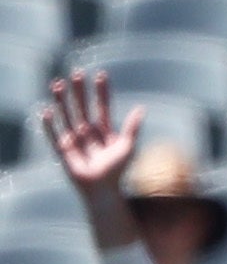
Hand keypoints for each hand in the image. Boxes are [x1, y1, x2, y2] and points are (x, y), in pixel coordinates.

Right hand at [41, 72, 139, 199]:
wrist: (103, 190)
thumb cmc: (118, 171)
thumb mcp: (127, 146)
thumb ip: (132, 127)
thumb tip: (141, 108)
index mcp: (104, 131)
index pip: (102, 106)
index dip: (101, 91)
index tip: (101, 75)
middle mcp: (88, 132)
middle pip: (82, 107)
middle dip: (80, 91)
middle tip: (77, 73)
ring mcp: (74, 139)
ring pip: (67, 115)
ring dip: (62, 100)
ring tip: (59, 84)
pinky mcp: (63, 150)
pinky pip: (54, 134)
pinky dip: (50, 124)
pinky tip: (47, 111)